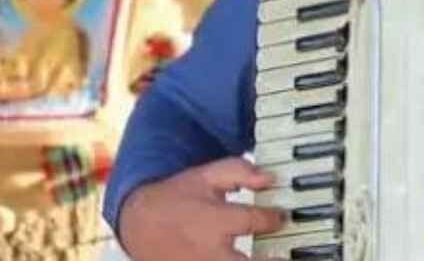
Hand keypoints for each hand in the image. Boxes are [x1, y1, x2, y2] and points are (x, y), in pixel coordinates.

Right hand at [118, 157, 284, 259]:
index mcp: (213, 221)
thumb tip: (269, 177)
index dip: (274, 218)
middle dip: (272, 260)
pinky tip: (246, 259)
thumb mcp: (205, 176)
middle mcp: (210, 252)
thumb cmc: (176, 198)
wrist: (139, 226)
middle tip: (284, 254)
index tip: (281, 216)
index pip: (254, 221)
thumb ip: (239, 171)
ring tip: (272, 258)